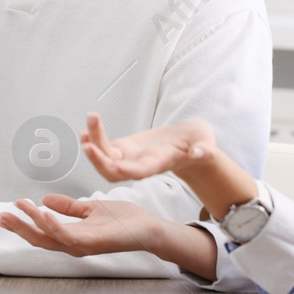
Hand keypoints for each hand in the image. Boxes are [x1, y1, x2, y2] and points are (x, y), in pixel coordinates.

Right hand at [0, 195, 163, 256]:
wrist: (149, 228)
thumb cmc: (125, 220)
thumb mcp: (91, 208)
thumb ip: (69, 206)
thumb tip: (45, 199)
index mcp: (72, 236)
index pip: (41, 231)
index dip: (22, 223)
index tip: (5, 212)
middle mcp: (73, 244)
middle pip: (38, 238)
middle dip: (18, 228)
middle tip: (0, 216)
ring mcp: (82, 246)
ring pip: (49, 237)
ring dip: (31, 222)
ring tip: (18, 208)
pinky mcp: (92, 243)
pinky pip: (67, 235)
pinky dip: (53, 224)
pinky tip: (42, 212)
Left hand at [80, 113, 216, 183]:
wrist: (190, 143)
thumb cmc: (199, 143)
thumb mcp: (206, 143)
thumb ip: (204, 150)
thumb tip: (202, 153)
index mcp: (158, 164)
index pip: (138, 172)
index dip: (124, 169)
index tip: (112, 163)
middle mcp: (140, 165)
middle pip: (113, 172)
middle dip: (98, 161)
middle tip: (86, 145)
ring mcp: (129, 158)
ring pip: (105, 158)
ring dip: (93, 142)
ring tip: (90, 121)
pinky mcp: (124, 149)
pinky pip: (104, 147)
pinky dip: (94, 137)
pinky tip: (88, 125)